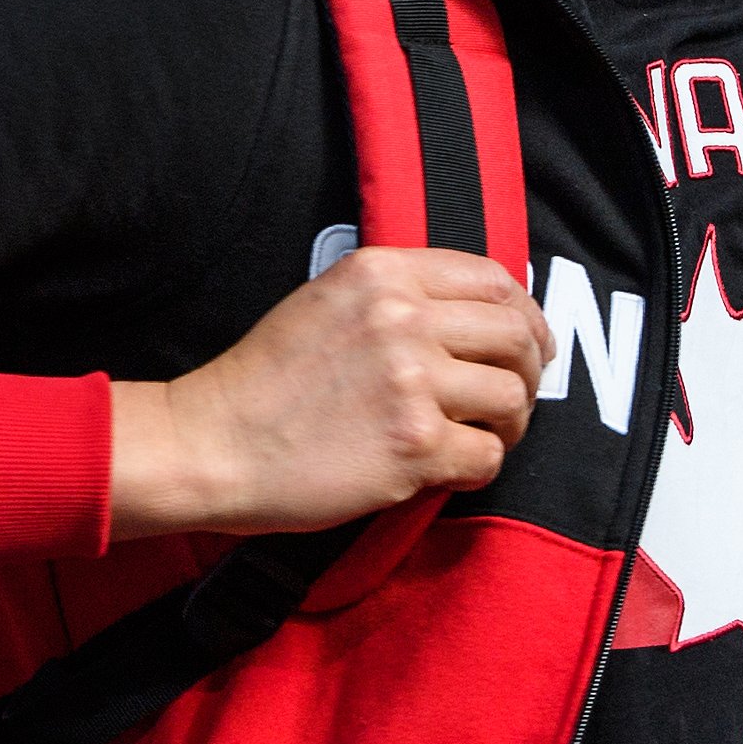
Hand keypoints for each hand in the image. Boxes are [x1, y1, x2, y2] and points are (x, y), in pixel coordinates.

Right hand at [109, 247, 551, 538]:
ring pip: (511, 397)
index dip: (526, 316)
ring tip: (480, 436)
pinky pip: (486, 455)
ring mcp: (412, 382)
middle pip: (516, 335)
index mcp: (383, 273)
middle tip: (514, 398)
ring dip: (509, 424)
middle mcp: (403, 318)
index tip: (529, 342)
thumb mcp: (326, 301)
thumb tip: (473, 319)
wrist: (212, 443)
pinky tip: (450, 469)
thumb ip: (395, 297)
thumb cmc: (263, 381)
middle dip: (530, 370)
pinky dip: (479, 467)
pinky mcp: (414, 445)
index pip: (494, 280)